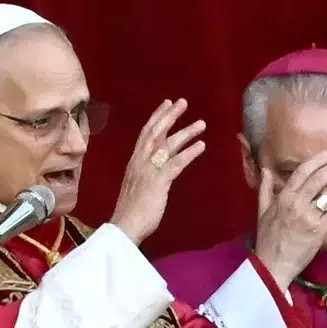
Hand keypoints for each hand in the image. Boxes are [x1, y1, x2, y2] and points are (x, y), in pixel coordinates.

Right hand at [110, 98, 206, 244]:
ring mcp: (148, 170)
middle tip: (183, 101)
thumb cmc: (131, 211)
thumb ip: (145, 174)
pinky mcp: (158, 182)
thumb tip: (157, 170)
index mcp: (134, 162)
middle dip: (170, 115)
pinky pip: (176, 163)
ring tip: (201, 123)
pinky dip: (189, 153)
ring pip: (168, 144)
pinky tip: (201, 145)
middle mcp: (140, 161)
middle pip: (155, 132)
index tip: (167, 103)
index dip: (157, 117)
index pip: (146, 133)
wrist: (125, 226)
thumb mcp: (137, 185)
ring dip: (186, 131)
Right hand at [252, 150, 326, 287]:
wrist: (273, 264)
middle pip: (319, 180)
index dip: (317, 161)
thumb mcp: (262, 211)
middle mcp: (297, 204)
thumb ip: (265, 189)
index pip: (302, 173)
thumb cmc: (267, 239)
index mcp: (283, 198)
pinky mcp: (319, 231)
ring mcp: (309, 218)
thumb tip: (266, 170)